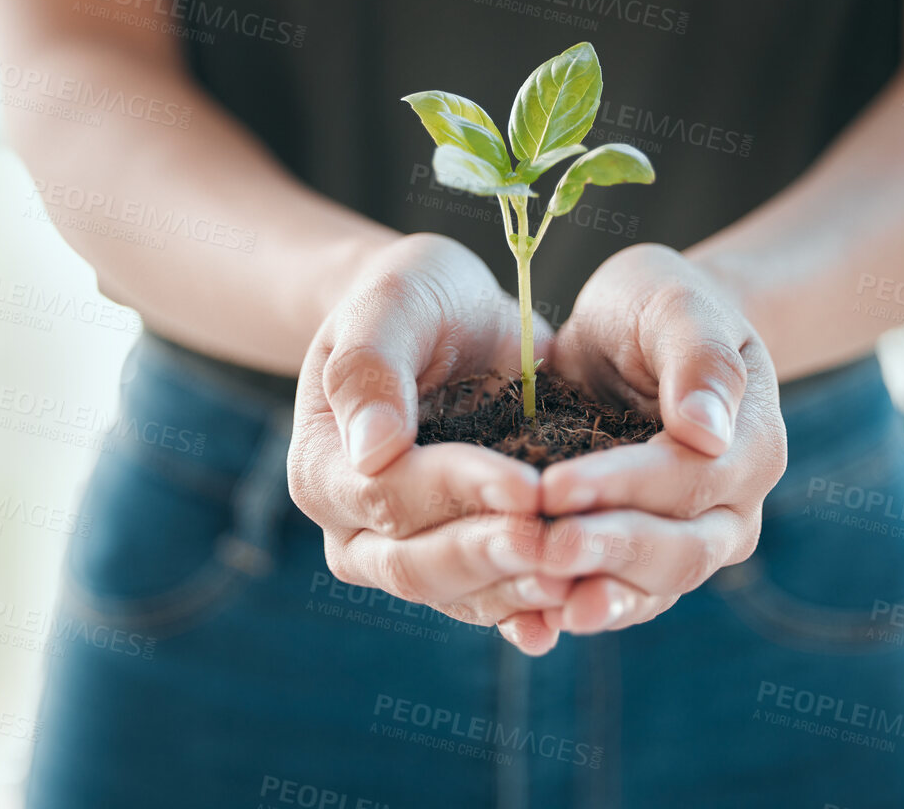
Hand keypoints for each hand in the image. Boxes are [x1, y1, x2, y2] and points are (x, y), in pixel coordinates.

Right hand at [287, 233, 571, 645]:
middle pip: (414, 564)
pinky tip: (576, 603)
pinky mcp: (461, 563)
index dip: (457, 492)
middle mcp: (354, 527)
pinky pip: (492, 599)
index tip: (527, 484)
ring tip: (578, 576)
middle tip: (557, 544)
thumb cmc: (412, 297)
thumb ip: (370, 366)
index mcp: (324, 467)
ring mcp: (407, 553)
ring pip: (457, 594)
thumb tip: (372, 450)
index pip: (388, 494)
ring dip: (517, 589)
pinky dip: (532, 606)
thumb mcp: (391, 302)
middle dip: (489, 554)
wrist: (447, 316)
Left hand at [501, 244, 786, 649]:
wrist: (638, 333)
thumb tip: (708, 431)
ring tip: (537, 599)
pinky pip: (617, 599)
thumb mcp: (677, 305)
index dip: (623, 486)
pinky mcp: (641, 562)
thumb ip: (699, 359)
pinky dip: (576, 608)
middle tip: (542, 548)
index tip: (556, 484)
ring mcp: (690, 543)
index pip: (689, 478)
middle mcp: (732, 509)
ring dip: (594, 595)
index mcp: (750, 445)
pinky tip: (528, 620)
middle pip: (679, 551)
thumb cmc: (660, 305)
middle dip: (609, 552)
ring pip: (650, 588)